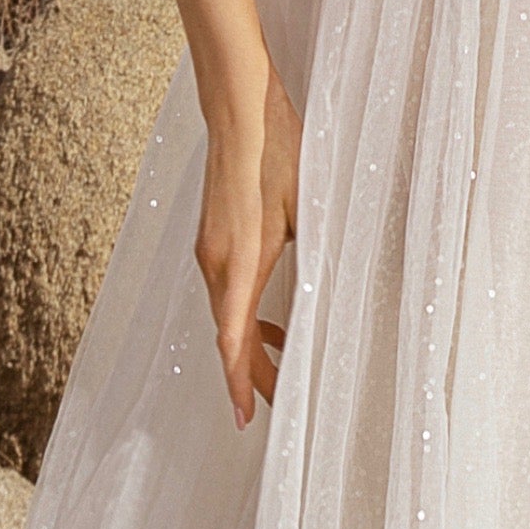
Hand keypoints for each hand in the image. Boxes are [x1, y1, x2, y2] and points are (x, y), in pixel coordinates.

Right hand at [197, 65, 301, 426]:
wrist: (239, 109)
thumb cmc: (278, 152)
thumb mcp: (304, 210)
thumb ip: (305, 259)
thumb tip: (319, 301)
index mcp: (239, 261)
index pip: (233, 340)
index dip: (239, 383)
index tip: (246, 419)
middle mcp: (216, 262)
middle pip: (228, 338)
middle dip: (252, 374)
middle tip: (280, 405)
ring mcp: (210, 251)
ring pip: (226, 317)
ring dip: (250, 345)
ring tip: (284, 365)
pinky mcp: (212, 240)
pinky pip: (224, 294)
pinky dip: (243, 318)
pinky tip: (271, 322)